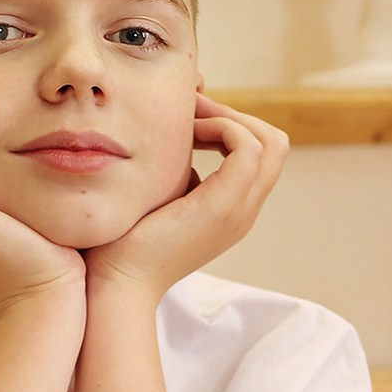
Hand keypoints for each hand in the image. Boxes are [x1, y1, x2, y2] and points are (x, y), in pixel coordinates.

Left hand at [82, 93, 287, 297]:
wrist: (116, 282)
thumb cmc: (123, 242)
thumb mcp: (161, 196)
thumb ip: (179, 172)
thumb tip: (178, 136)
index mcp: (232, 211)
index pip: (260, 154)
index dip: (233, 124)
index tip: (191, 116)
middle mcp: (243, 212)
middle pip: (275, 145)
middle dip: (237, 114)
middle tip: (194, 108)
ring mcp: (238, 212)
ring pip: (271, 143)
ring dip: (230, 117)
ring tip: (190, 118)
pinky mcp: (222, 208)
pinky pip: (247, 149)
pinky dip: (222, 127)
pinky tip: (188, 132)